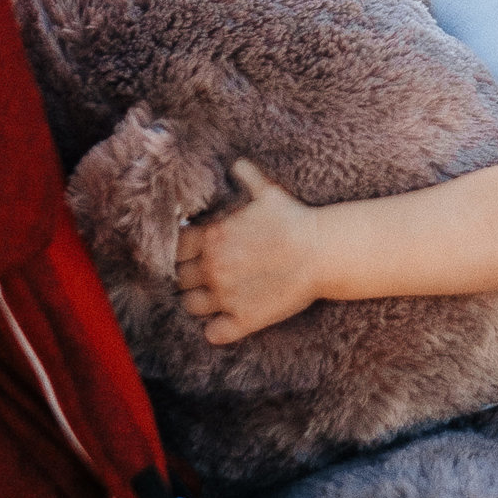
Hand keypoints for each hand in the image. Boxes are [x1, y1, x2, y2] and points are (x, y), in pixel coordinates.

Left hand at [173, 160, 325, 342]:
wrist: (323, 251)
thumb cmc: (295, 219)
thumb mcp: (268, 191)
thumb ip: (246, 176)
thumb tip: (235, 163)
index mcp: (212, 237)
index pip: (174, 248)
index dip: (182, 252)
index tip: (195, 253)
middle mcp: (212, 267)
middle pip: (178, 279)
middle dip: (188, 277)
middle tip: (204, 275)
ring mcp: (226, 296)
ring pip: (189, 306)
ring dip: (197, 302)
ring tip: (213, 298)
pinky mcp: (243, 319)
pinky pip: (213, 334)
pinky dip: (215, 330)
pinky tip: (225, 321)